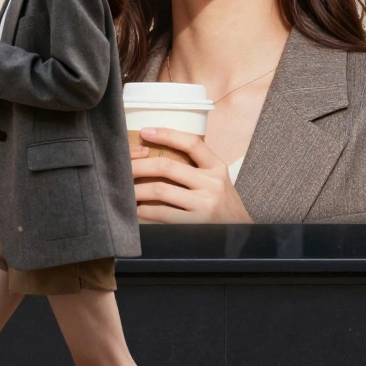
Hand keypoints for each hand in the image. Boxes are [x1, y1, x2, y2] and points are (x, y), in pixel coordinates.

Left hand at [129, 127, 252, 223]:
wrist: (241, 233)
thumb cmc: (223, 203)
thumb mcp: (217, 179)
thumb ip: (197, 166)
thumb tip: (158, 154)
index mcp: (217, 167)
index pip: (191, 143)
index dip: (167, 134)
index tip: (146, 131)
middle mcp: (212, 183)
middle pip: (167, 166)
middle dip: (139, 166)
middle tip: (123, 167)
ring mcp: (204, 204)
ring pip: (160, 190)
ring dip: (137, 190)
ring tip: (126, 190)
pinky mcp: (195, 224)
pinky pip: (163, 213)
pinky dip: (146, 211)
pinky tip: (138, 209)